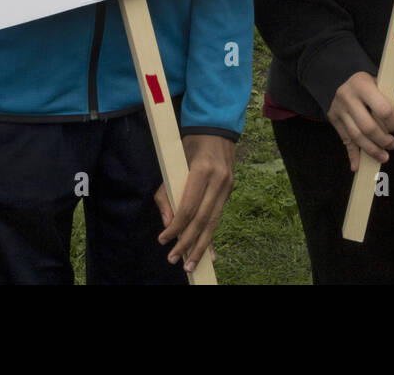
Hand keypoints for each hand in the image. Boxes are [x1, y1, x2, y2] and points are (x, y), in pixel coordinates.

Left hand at [154, 134, 234, 272]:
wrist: (215, 128)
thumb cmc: (188, 144)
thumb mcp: (172, 163)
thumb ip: (166, 193)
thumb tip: (167, 223)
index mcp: (202, 170)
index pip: (189, 207)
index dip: (176, 227)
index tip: (163, 240)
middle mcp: (219, 180)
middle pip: (203, 219)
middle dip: (188, 243)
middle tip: (175, 260)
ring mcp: (227, 186)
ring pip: (214, 222)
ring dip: (202, 246)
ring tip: (191, 265)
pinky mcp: (230, 190)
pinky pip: (219, 216)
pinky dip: (212, 236)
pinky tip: (209, 254)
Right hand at [327, 71, 393, 171]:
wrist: (343, 81)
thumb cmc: (369, 86)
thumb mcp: (383, 88)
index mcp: (362, 84)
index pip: (382, 110)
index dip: (393, 122)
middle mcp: (347, 95)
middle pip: (367, 127)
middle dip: (382, 140)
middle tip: (392, 145)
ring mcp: (338, 108)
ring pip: (356, 136)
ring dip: (371, 150)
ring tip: (383, 156)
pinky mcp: (333, 118)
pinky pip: (345, 140)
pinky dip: (352, 155)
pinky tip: (357, 166)